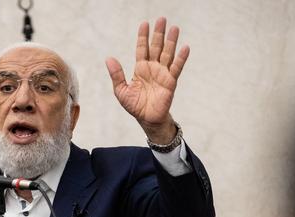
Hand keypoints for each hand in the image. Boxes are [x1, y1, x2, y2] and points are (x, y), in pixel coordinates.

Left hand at [106, 17, 188, 143]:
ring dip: (171, 41)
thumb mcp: (121, 90)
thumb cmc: (135, 106)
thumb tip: (109, 58)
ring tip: (174, 28)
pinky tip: (185, 48)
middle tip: (162, 19)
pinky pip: (176, 68)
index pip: (142, 48)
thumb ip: (116, 74)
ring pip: (168, 54)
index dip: (143, 36)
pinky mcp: (171, 82)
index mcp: (140, 68)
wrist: (147, 119)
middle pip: (156, 47)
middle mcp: (153, 68)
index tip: (145, 23)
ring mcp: (163, 74)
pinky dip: (181, 58)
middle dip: (159, 34)